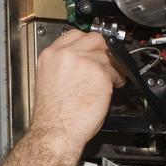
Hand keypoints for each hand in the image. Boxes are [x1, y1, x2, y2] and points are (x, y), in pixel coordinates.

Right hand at [29, 29, 122, 148]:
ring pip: (107, 54)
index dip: (87, 43)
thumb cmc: (52, 115)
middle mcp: (66, 55)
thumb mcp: (49, 80)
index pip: (74, 34)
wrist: (56, 131)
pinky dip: (116, 79)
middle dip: (102, 51)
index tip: (92, 50)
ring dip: (111, 67)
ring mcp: (84, 62)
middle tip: (104, 63)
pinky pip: (115, 70)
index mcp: (50, 55)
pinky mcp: (99, 73)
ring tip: (108, 80)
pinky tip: (109, 88)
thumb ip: (64, 64)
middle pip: (94, 38)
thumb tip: (81, 60)